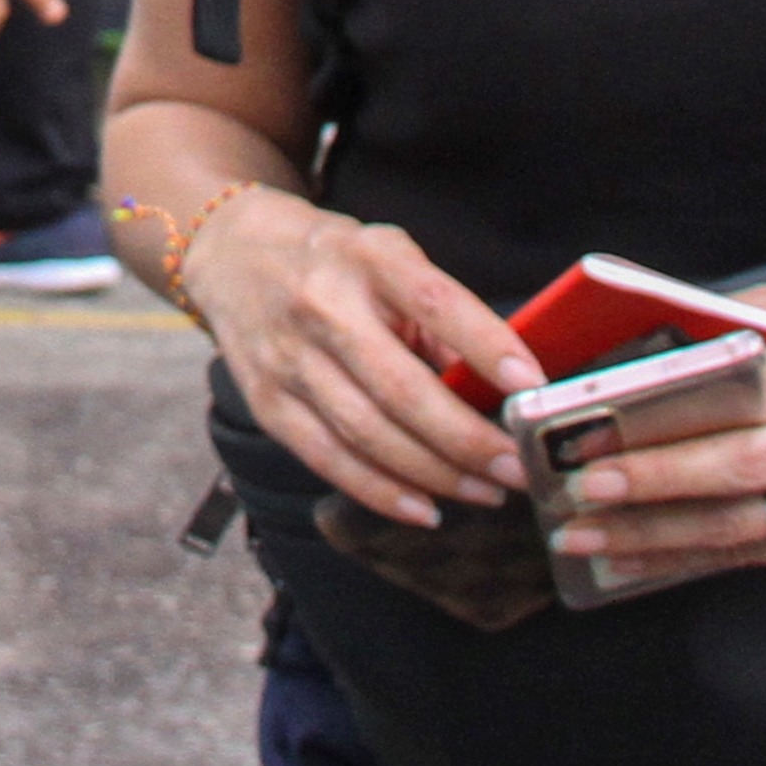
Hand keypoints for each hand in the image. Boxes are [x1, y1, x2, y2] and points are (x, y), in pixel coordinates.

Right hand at [182, 191, 538, 525]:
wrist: (234, 255)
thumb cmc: (336, 261)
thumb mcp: (391, 257)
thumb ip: (441, 315)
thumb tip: (498, 386)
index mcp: (367, 259)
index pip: (435, 303)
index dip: (486, 346)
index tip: (531, 386)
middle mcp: (322, 307)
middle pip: (402, 389)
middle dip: (469, 440)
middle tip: (518, 467)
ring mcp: (289, 359)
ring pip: (369, 435)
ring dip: (436, 475)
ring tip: (486, 492)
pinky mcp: (268, 403)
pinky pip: (329, 461)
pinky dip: (382, 493)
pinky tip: (426, 510)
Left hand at [540, 287, 765, 581]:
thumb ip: (730, 325)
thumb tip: (632, 352)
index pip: (746, 395)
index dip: (669, 420)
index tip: (597, 433)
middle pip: (739, 470)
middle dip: (650, 486)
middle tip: (579, 492)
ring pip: (741, 527)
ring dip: (654, 537)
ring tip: (584, 536)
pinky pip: (756, 556)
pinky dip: (688, 558)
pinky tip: (634, 557)